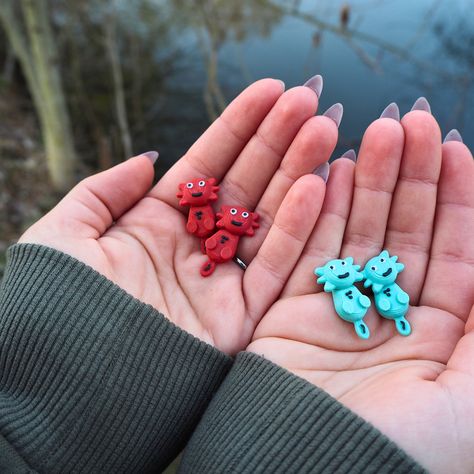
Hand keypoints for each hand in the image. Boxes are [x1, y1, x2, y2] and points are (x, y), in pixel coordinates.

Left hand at [19, 78, 338, 354]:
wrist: (70, 383)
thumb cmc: (59, 306)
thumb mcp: (66, 233)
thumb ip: (102, 190)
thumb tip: (148, 157)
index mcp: (157, 224)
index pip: (208, 163)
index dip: (239, 125)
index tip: (271, 90)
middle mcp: (197, 247)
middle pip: (246, 183)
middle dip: (279, 140)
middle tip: (309, 99)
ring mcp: (224, 280)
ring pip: (269, 217)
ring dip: (299, 172)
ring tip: (325, 127)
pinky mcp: (245, 316)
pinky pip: (279, 266)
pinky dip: (299, 227)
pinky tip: (319, 184)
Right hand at [248, 108, 473, 471]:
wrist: (307, 472)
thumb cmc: (400, 448)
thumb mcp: (472, 395)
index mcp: (439, 335)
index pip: (454, 250)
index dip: (456, 196)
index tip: (454, 146)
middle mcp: (389, 315)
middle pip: (404, 231)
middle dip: (410, 176)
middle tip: (410, 121)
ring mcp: (338, 307)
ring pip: (357, 232)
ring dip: (367, 182)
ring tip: (375, 132)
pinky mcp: (292, 308)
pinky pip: (310, 250)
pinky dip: (321, 211)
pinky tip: (331, 172)